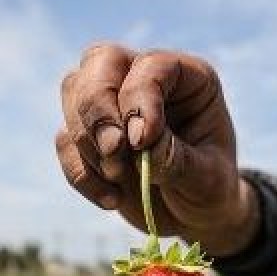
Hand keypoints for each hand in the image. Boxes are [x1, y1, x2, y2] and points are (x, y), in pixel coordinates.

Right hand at [56, 43, 256, 255]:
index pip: (151, 65)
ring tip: (119, 179)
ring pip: (74, 93)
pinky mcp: (89, 135)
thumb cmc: (210, 188)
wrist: (194, 214)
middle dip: (99, 108)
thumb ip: (177, 159)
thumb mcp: (208, 179)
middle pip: (100, 61)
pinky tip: (112, 199)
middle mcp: (144, 79)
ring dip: (88, 142)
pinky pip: (65, 141)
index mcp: (187, 78)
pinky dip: (81, 173)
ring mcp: (111, 103)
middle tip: (114, 150)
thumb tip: (139, 144)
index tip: (143, 141)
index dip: (140, 97)